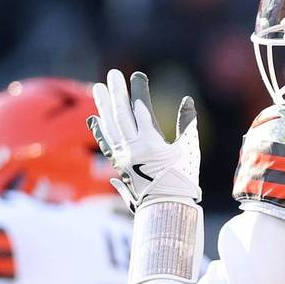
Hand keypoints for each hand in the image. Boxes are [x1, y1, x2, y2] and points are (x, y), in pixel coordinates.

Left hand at [88, 70, 199, 211]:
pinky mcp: (118, 165)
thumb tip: (187, 101)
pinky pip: (106, 143)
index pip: (141, 109)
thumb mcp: (189, 150)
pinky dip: (100, 129)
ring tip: (98, 88)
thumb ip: (187, 124)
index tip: (137, 75)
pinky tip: (95, 118)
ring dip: (103, 106)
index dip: (138, 90)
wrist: (166, 209)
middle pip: (120, 114)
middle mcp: (131, 148)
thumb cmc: (182, 180)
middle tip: (113, 74)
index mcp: (150, 143)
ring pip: (109, 126)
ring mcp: (122, 157)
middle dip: (116, 92)